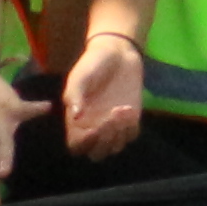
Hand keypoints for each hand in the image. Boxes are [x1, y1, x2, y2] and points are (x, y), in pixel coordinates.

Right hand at [63, 30, 145, 156]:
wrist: (118, 51)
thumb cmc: (92, 64)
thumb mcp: (78, 77)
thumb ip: (75, 96)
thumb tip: (76, 117)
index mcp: (76, 122)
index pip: (77, 147)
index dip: (84, 144)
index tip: (94, 129)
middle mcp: (94, 128)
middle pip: (97, 153)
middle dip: (104, 142)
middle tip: (110, 120)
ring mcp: (113, 125)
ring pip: (115, 147)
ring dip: (119, 135)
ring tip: (121, 111)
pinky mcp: (130, 118)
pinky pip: (131, 135)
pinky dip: (131, 129)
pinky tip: (129, 109)